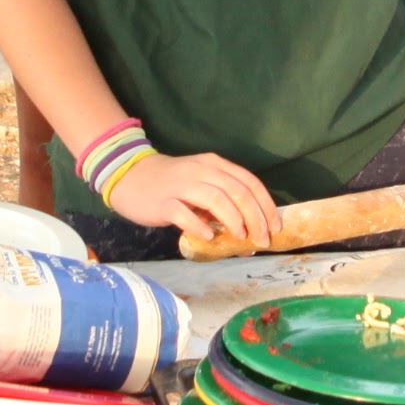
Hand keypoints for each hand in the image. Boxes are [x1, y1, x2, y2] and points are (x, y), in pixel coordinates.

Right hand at [104, 150, 282, 250]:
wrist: (130, 176)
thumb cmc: (171, 184)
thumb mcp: (201, 184)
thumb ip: (223, 203)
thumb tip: (249, 233)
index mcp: (215, 165)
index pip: (249, 182)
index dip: (266, 205)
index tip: (275, 226)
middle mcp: (201, 171)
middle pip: (238, 192)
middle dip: (255, 218)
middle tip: (261, 239)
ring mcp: (181, 185)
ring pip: (216, 200)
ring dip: (233, 221)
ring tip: (240, 238)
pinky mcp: (163, 202)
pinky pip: (184, 214)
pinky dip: (200, 227)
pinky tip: (208, 236)